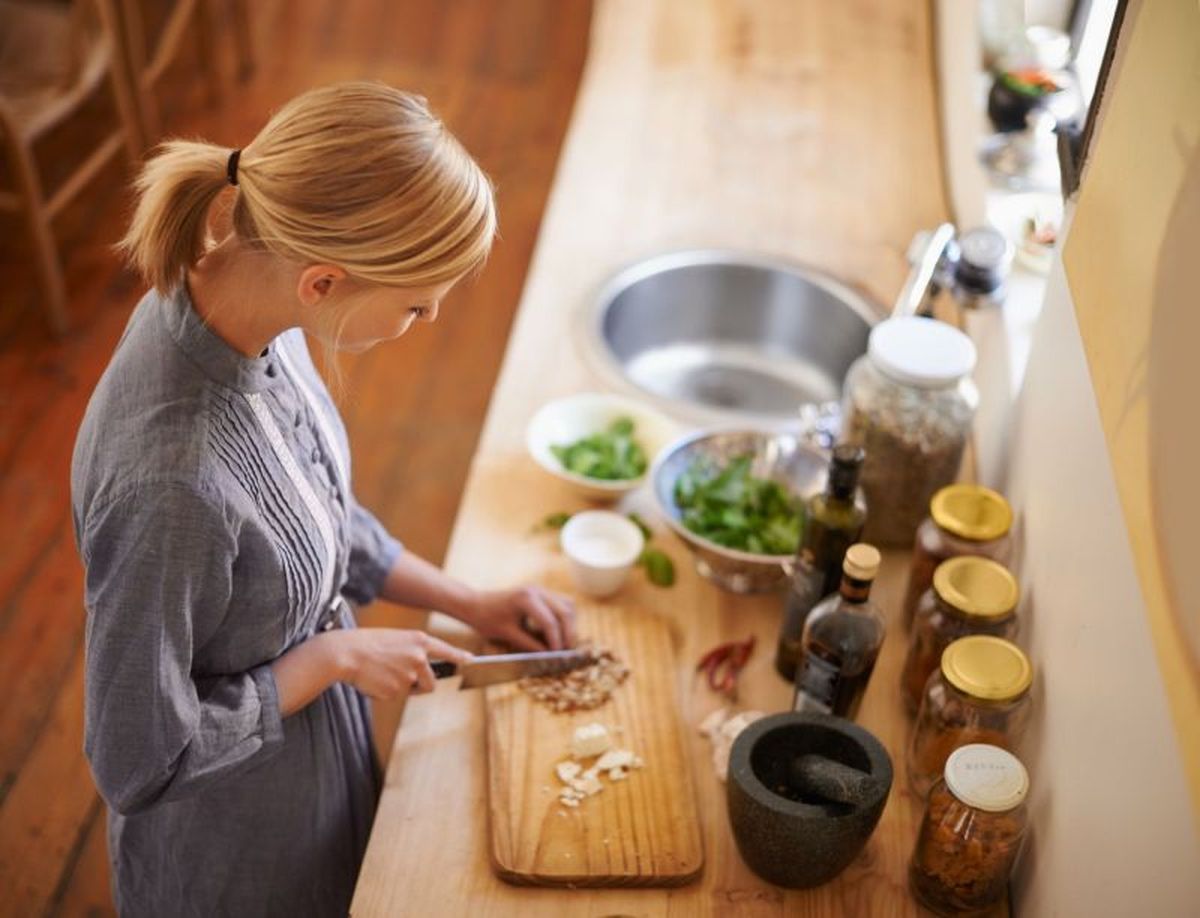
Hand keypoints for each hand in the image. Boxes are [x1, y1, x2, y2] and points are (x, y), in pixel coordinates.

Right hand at [336, 628, 472, 697]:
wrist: (344, 653)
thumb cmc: (365, 644)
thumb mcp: (394, 639)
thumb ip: (412, 652)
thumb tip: (420, 672)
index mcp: (419, 641)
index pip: (446, 650)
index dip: (459, 656)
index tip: (471, 660)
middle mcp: (419, 657)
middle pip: (431, 683)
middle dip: (420, 687)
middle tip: (401, 679)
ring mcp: (409, 675)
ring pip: (410, 691)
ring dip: (399, 688)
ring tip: (380, 673)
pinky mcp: (396, 691)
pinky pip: (393, 697)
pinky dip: (384, 692)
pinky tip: (372, 679)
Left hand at [463, 587, 577, 650]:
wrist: (475, 604)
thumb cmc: (487, 619)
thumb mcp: (508, 635)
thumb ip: (530, 645)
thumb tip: (550, 656)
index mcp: (526, 598)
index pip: (550, 622)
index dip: (556, 641)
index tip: (557, 656)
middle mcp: (537, 591)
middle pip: (565, 611)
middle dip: (568, 633)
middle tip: (565, 652)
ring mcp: (540, 590)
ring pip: (568, 605)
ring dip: (569, 625)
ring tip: (564, 643)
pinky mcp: (541, 594)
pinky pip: (561, 604)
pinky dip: (564, 619)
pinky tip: (558, 633)